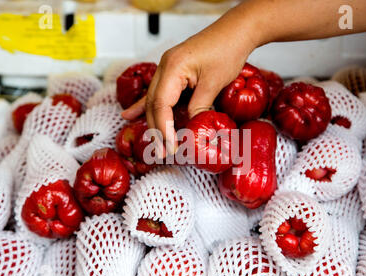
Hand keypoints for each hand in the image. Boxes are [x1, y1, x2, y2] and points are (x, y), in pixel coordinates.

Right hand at [121, 7, 257, 155]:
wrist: (235, 31)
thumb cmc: (227, 50)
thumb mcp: (214, 82)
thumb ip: (199, 106)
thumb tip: (192, 128)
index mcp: (173, 67)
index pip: (161, 104)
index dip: (164, 128)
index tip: (171, 146)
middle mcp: (165, 67)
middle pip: (154, 104)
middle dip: (157, 130)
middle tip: (163, 153)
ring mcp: (167, 68)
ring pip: (154, 101)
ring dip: (154, 123)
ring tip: (154, 145)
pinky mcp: (173, 72)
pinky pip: (157, 92)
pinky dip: (146, 106)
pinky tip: (130, 115)